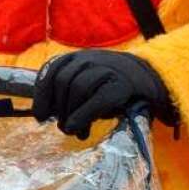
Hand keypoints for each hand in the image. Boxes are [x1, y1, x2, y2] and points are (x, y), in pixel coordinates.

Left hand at [32, 50, 177, 139]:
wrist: (148, 78)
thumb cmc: (109, 85)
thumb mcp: (84, 83)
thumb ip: (64, 94)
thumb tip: (42, 115)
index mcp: (76, 57)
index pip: (51, 71)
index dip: (42, 95)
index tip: (40, 116)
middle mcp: (89, 59)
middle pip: (63, 81)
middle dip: (58, 108)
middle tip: (61, 126)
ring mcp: (107, 69)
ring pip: (78, 89)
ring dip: (71, 115)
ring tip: (74, 131)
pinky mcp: (121, 85)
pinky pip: (97, 100)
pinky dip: (83, 116)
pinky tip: (80, 130)